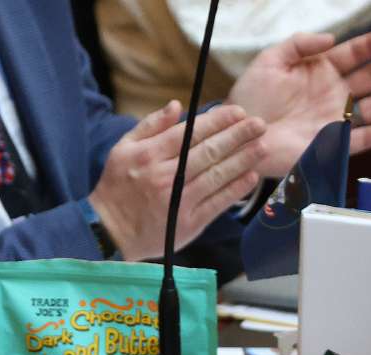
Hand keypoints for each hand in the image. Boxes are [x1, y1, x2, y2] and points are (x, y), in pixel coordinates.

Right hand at [90, 101, 266, 260]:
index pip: (190, 133)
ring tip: (262, 146)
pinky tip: (251, 177)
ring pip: (216, 175)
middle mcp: (165, 177)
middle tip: (260, 124)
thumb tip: (177, 106)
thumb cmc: (116, 188)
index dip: (217, 121)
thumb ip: (149, 126)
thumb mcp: (122, 150)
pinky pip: (217, 203)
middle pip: (208, 152)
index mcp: (149, 156)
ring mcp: (178, 201)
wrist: (108, 231)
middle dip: (237, 135)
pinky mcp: (187, 223)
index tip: (237, 112)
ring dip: (242, 159)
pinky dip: (235, 189)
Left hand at [227, 31, 370, 177]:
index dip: (370, 45)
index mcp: (320, 71)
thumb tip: (331, 37)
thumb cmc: (249, 99)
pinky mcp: (330, 144)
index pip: (352, 54)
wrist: (237, 134)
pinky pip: (360, 140)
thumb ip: (299, 45)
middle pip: (370, 78)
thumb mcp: (269, 62)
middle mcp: (332, 94)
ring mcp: (333, 119)